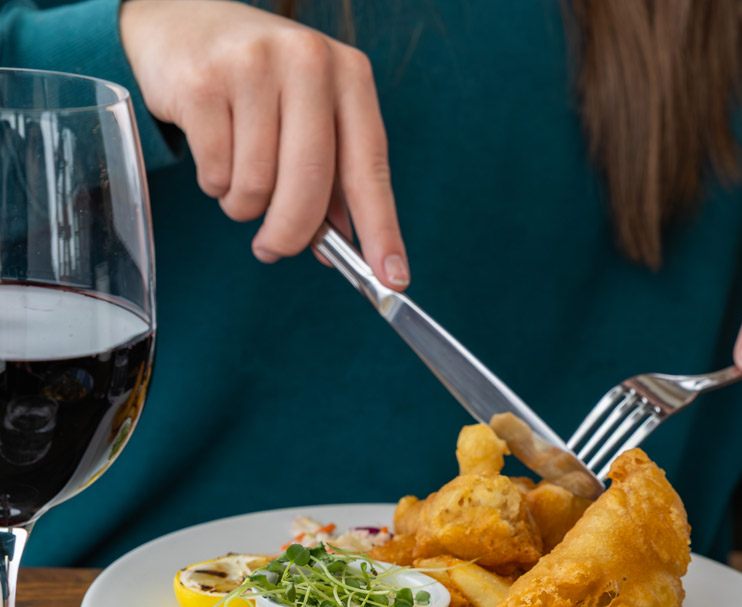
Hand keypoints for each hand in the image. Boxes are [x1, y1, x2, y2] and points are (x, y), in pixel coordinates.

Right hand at [119, 0, 408, 286]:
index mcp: (348, 75)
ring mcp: (253, 66)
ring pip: (257, 185)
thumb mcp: (308, 118)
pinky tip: (214, 155)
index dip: (381, 230)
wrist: (183, 20)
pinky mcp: (203, 82)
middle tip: (273, 249)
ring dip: (244, 205)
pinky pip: (217, 173)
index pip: (369, 168)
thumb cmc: (259, 83)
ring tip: (238, 179)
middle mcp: (308, 62)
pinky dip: (215, 184)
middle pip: (310, 183)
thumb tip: (335, 251)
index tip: (392, 279)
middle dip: (291, 233)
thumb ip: (329, 183)